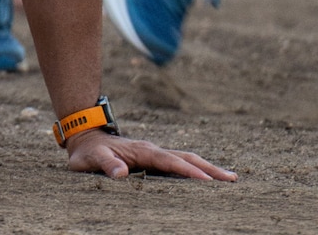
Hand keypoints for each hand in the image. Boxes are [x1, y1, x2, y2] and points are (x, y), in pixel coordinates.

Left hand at [65, 129, 237, 180]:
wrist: (85, 136)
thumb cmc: (87, 151)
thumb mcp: (90, 159)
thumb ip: (104, 164)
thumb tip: (121, 173)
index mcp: (142, 150)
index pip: (168, 161)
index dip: (187, 171)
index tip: (207, 181)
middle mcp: (152, 150)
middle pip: (185, 158)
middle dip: (209, 168)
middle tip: (232, 179)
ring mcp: (155, 153)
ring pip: (185, 159)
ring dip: (207, 168)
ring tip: (230, 178)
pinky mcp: (154, 158)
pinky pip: (179, 163)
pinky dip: (196, 169)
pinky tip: (207, 178)